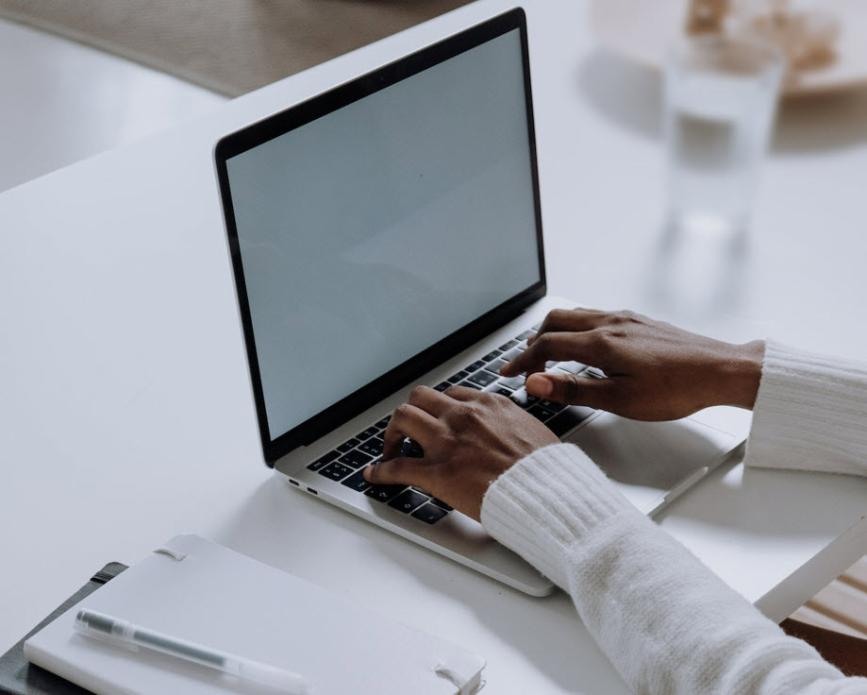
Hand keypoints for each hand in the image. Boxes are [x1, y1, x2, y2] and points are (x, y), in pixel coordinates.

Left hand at [363, 385, 558, 519]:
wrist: (549, 493)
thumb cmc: (549, 471)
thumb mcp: (534, 430)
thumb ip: (513, 425)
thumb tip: (511, 431)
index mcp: (489, 405)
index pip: (451, 394)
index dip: (438, 408)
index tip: (434, 419)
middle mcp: (464, 416)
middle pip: (420, 398)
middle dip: (410, 414)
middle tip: (407, 431)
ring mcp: (448, 442)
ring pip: (402, 419)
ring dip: (391, 434)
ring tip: (389, 449)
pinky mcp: (437, 472)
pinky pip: (397, 466)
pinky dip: (381, 471)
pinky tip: (374, 475)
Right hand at [501, 308, 763, 420]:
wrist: (721, 370)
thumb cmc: (677, 389)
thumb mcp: (620, 400)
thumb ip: (574, 389)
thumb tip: (536, 383)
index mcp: (601, 343)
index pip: (546, 346)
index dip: (522, 361)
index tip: (509, 374)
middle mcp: (610, 323)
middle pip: (555, 322)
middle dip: (533, 342)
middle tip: (525, 365)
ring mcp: (625, 318)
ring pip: (575, 315)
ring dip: (553, 332)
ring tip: (548, 354)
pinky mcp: (638, 320)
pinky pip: (595, 315)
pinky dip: (576, 327)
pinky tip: (585, 345)